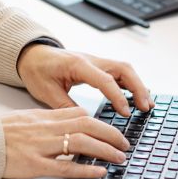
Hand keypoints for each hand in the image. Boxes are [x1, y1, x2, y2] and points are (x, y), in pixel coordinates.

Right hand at [1, 104, 128, 178]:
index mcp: (44, 117)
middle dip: (111, 134)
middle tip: (125, 144)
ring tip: (119, 158)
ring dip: (105, 150)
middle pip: (87, 125)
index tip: (114, 130)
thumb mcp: (26, 119)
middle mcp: (46, 128)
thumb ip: (48, 122)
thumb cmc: (0, 132)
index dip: (102, 121)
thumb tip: (70, 124)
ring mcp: (41, 146)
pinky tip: (100, 171)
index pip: (80, 114)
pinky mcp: (34, 164)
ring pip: (81, 143)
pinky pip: (65, 166)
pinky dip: (86, 169)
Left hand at [16, 44, 152, 115]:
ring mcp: (94, 61)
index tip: (126, 113)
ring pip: (124, 69)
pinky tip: (134, 98)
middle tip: (146, 108)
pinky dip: (129, 84)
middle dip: (138, 88)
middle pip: (123, 69)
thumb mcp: (46, 92)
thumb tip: (85, 123)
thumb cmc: (36, 70)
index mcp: (78, 65)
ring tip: (146, 105)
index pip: (105, 80)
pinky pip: (117, 72)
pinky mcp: (95, 66)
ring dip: (137, 85)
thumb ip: (66, 107)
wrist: (31, 54)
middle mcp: (90, 60)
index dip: (118, 97)